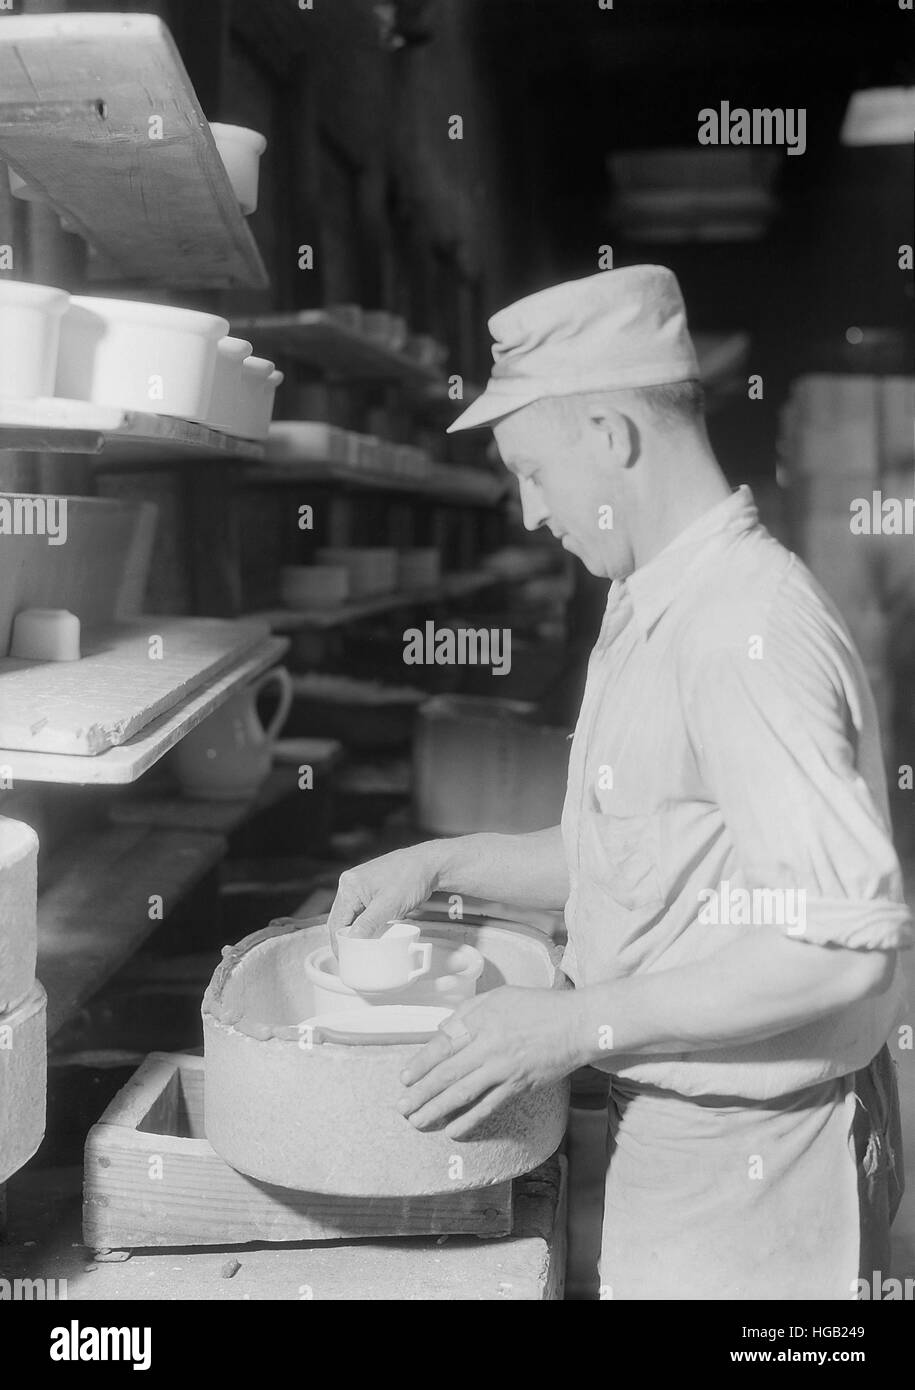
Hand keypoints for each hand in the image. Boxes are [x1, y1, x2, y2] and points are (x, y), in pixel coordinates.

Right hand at [327, 841, 443, 949]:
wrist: (429, 865)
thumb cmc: (411, 878)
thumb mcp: (388, 905)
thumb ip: (367, 924)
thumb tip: (351, 941)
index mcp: (349, 886)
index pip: (337, 921)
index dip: (339, 943)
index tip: (344, 959)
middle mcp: (351, 883)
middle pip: (341, 919)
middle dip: (344, 939)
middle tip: (351, 957)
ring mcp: (360, 885)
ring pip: (351, 915)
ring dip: (354, 931)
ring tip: (359, 949)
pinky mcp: (370, 888)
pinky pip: (361, 910)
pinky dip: (363, 923)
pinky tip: (368, 934)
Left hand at [397, 986, 582, 1139]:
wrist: (576, 1025)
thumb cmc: (537, 1006)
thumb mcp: (498, 996)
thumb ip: (468, 1012)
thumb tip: (443, 1030)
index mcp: (481, 1021)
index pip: (443, 1044)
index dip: (421, 1063)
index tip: (404, 1078)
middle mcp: (489, 1047)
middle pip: (448, 1073)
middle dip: (421, 1092)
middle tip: (402, 1107)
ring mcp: (503, 1070)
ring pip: (463, 1094)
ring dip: (437, 1110)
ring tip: (418, 1122)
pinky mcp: (518, 1086)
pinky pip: (488, 1107)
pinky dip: (469, 1120)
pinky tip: (453, 1130)